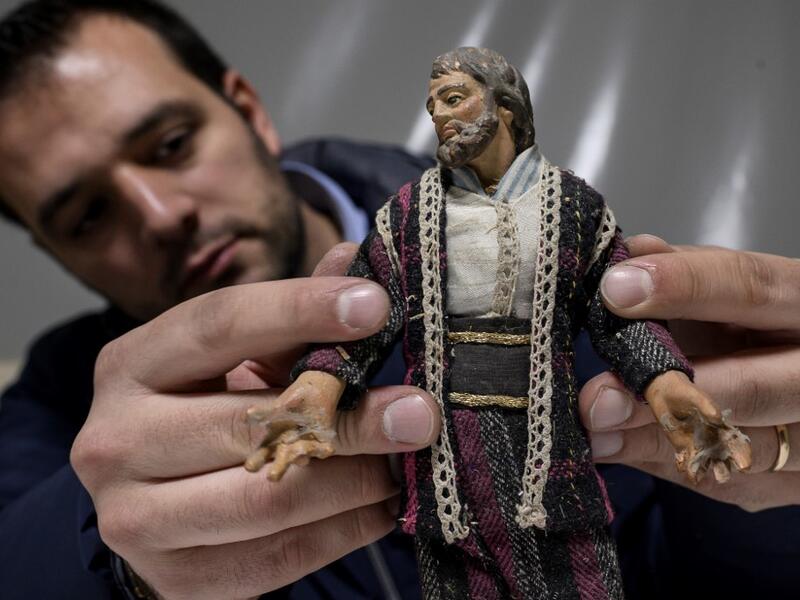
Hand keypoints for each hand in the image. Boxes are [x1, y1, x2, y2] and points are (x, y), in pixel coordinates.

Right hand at [70, 245, 440, 599]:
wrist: (151, 503)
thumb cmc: (205, 409)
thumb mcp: (236, 357)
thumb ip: (292, 316)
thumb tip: (355, 260)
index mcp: (132, 364)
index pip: (218, 323)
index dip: (300, 309)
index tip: (377, 307)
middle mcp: (114, 439)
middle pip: (249, 422)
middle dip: (350, 418)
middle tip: (419, 412)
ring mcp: (134, 517)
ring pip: (268, 498)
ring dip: (355, 481)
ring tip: (404, 463)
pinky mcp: (172, 579)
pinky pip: (277, 559)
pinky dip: (344, 532)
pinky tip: (380, 506)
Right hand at [245, 371, 344, 479]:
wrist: (316, 392)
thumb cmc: (292, 401)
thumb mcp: (278, 406)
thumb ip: (266, 413)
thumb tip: (248, 414)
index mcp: (273, 440)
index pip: (261, 454)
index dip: (256, 461)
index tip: (249, 467)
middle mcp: (288, 448)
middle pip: (281, 462)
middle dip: (278, 469)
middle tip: (272, 476)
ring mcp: (305, 446)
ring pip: (302, 457)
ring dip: (301, 457)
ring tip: (300, 456)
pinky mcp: (323, 442)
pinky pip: (323, 449)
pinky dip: (325, 449)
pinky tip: (329, 448)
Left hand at [579, 235, 799, 510]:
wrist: (797, 383)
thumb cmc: (750, 325)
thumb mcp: (726, 291)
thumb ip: (685, 272)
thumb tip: (633, 252)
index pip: (753, 287)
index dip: (684, 287)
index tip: (613, 291)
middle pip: (759, 389)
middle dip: (671, 394)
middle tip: (597, 398)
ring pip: (742, 449)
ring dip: (657, 442)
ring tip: (595, 434)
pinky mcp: (798, 484)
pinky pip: (732, 485)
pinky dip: (669, 466)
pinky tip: (619, 450)